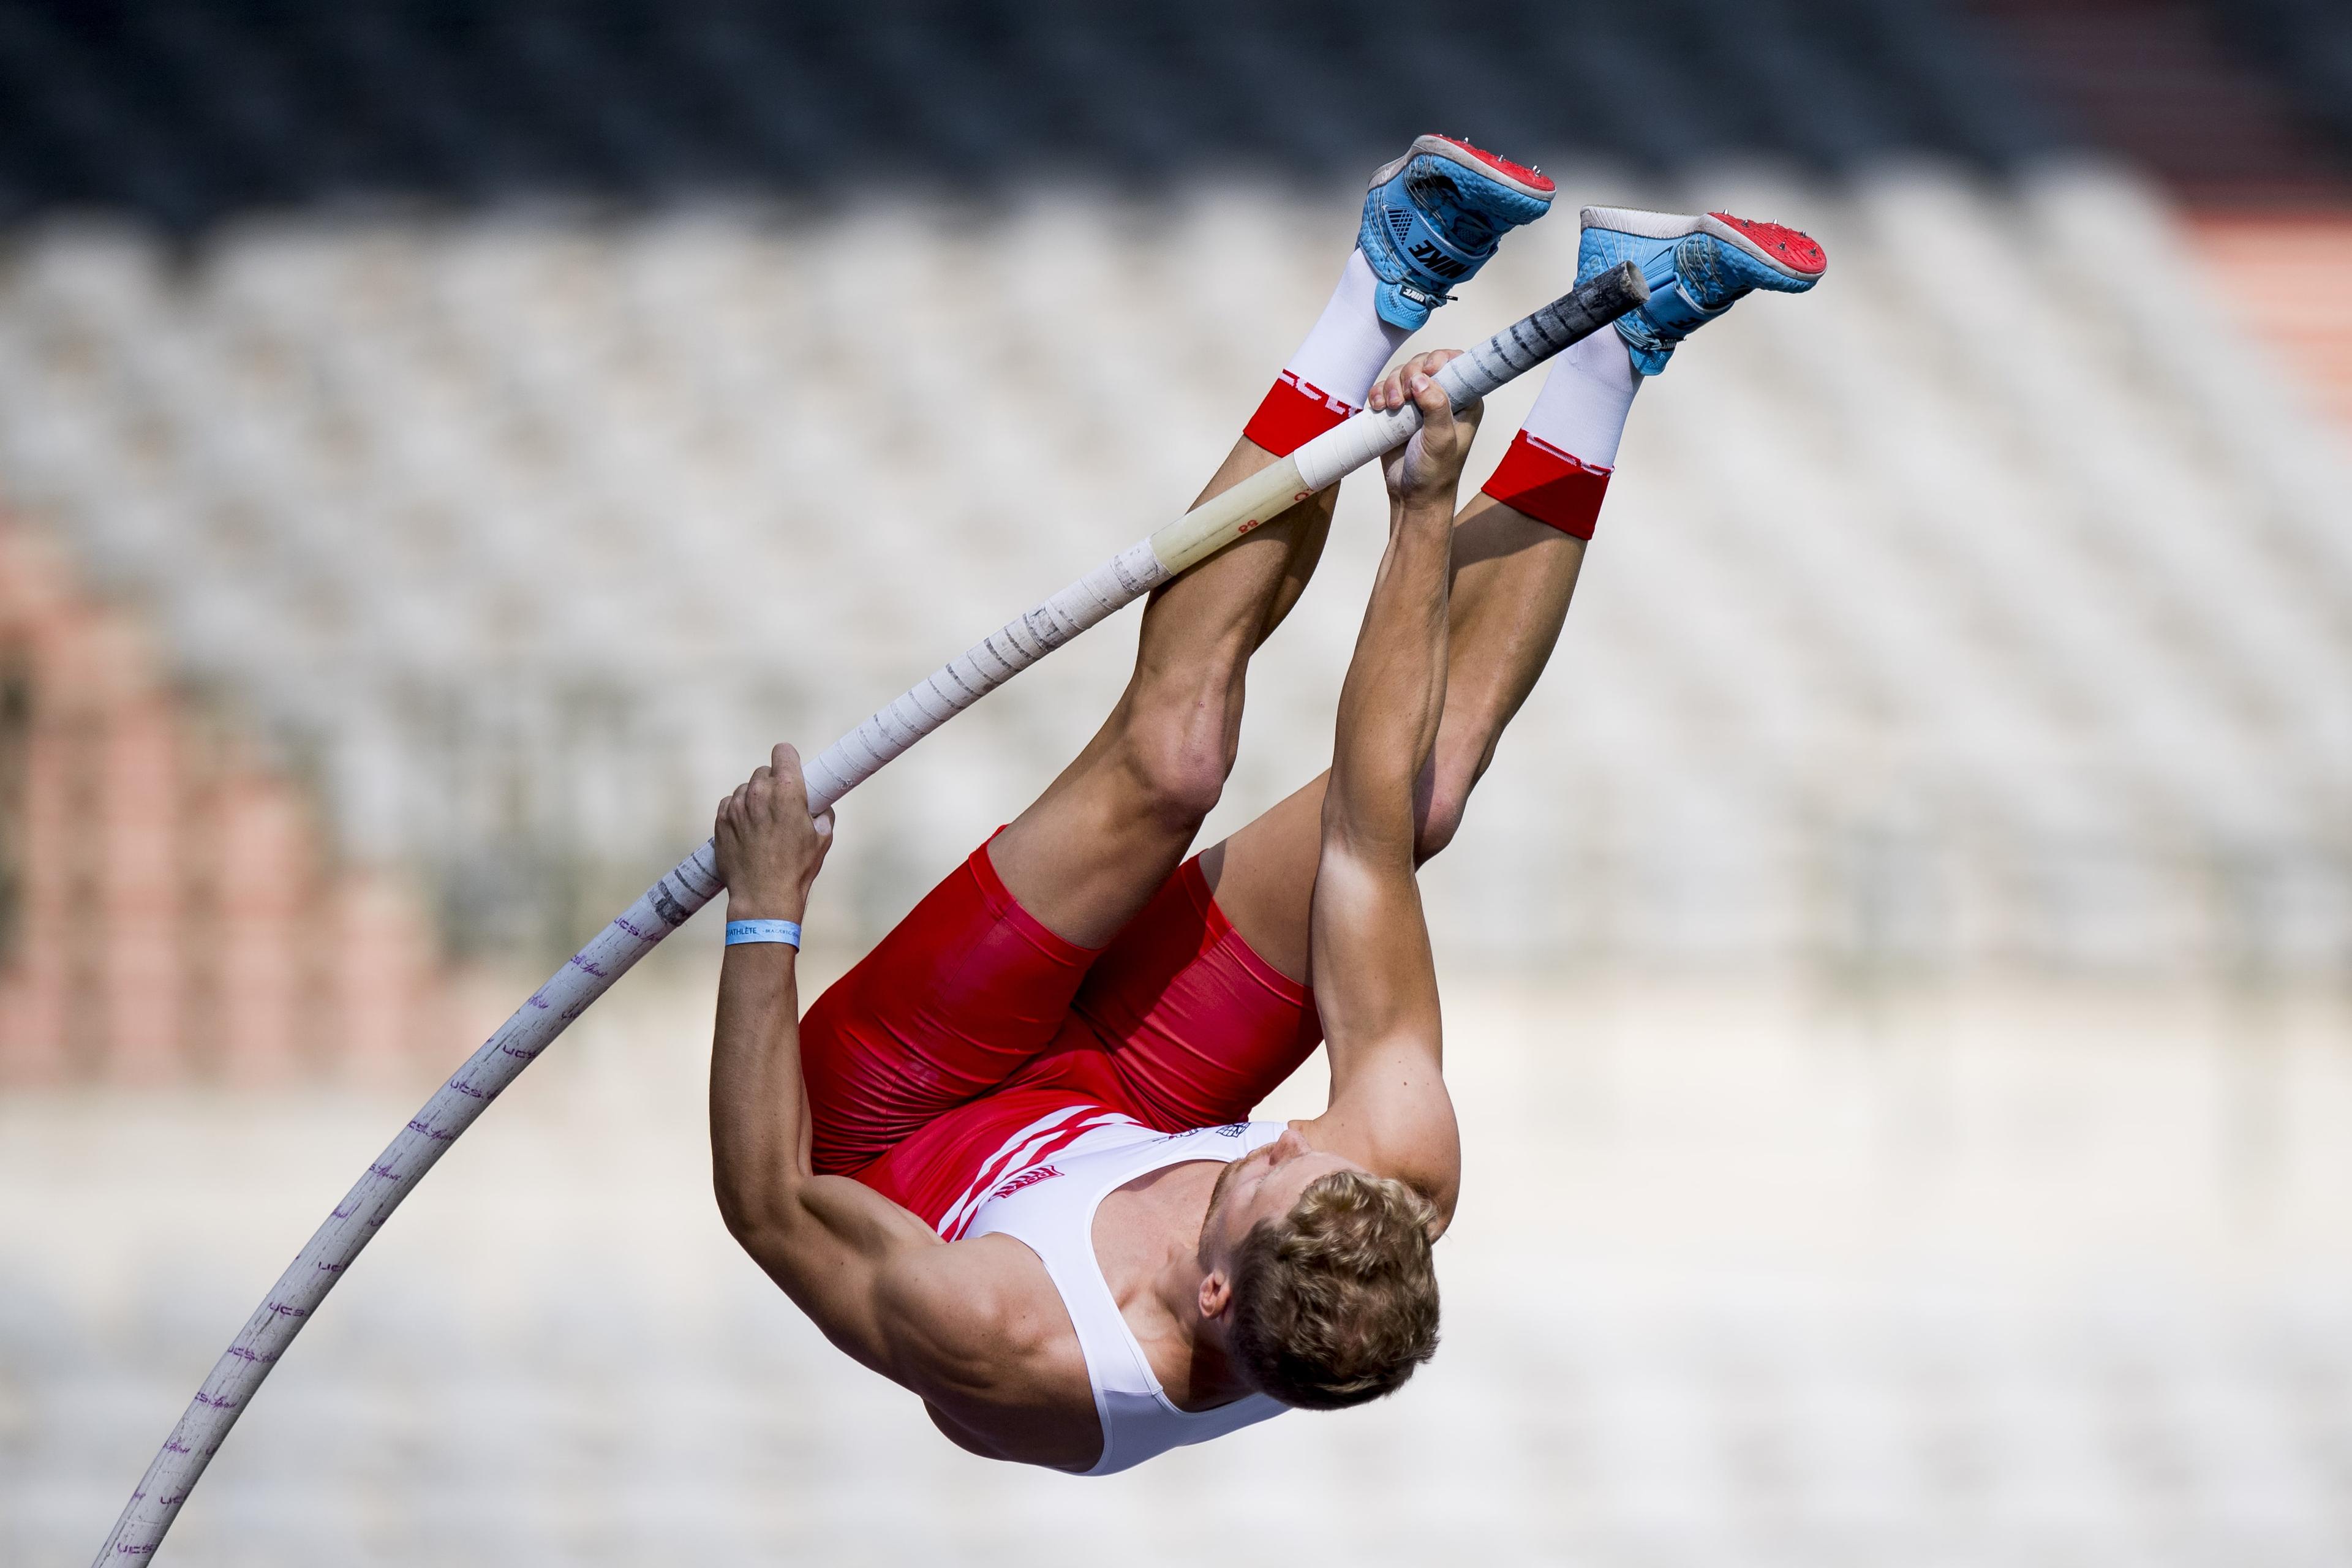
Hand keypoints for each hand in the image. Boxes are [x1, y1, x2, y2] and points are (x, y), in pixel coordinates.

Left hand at [714, 743, 834, 922]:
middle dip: (772, 784)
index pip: (783, 751)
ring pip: (745, 789)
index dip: (788, 759)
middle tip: (780, 806)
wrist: (764, 897)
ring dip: (754, 799)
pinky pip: (729, 804)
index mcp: (787, 790)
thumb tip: (820, 807)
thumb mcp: (822, 839)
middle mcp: (758, 792)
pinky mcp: (720, 821)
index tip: (790, 769)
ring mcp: (736, 806)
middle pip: (764, 771)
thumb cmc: (796, 869)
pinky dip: (738, 812)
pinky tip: (748, 831)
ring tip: (763, 823)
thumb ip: (822, 814)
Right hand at [1370, 350, 1481, 504]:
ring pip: (1402, 374)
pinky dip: (1378, 393)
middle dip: (1409, 374)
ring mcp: (1418, 403)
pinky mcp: (1398, 412)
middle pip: (1424, 364)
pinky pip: (1385, 389)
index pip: (1456, 364)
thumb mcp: (1441, 440)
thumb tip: (1422, 379)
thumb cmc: (1436, 473)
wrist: (1413, 496)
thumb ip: (1436, 407)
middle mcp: (1442, 398)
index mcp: (1465, 401)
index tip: (1426, 373)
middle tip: (1403, 397)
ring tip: (1390, 406)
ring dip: (1391, 384)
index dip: (1439, 360)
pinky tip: (1378, 407)